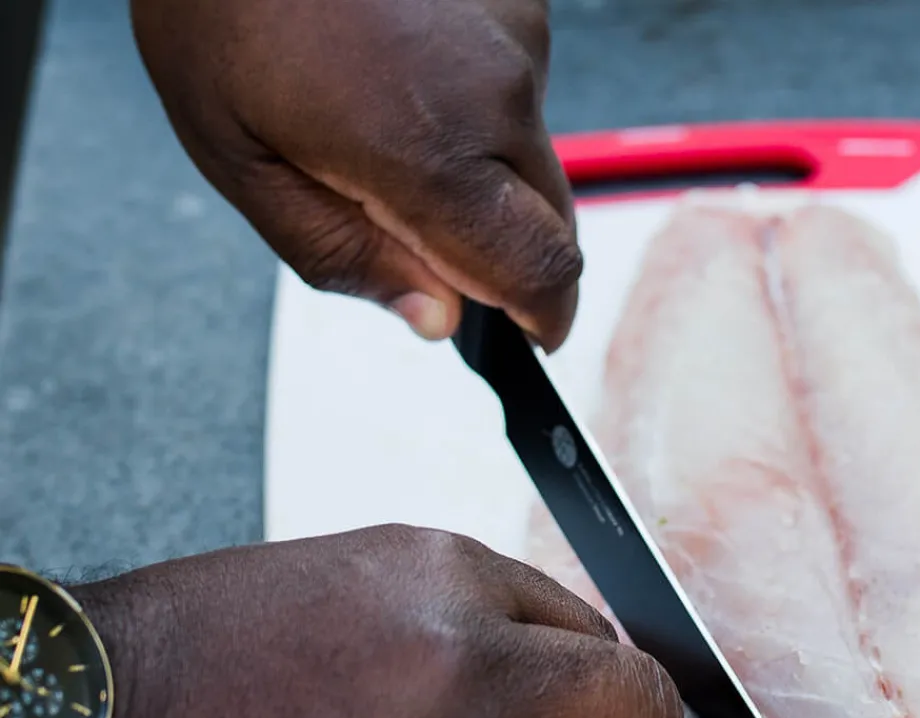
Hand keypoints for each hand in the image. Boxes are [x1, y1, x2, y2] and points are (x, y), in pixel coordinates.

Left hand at [130, 0, 580, 350]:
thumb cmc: (222, 7)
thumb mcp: (245, 163)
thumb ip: (345, 258)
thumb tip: (436, 319)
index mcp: (428, 152)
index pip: (540, 273)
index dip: (541, 320)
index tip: (528, 336)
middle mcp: (496, 93)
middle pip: (552, 223)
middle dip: (505, 251)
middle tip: (424, 232)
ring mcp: (518, 36)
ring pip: (533, 158)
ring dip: (485, 175)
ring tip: (393, 124)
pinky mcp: (520, 2)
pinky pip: (520, 94)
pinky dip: (479, 112)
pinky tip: (411, 77)